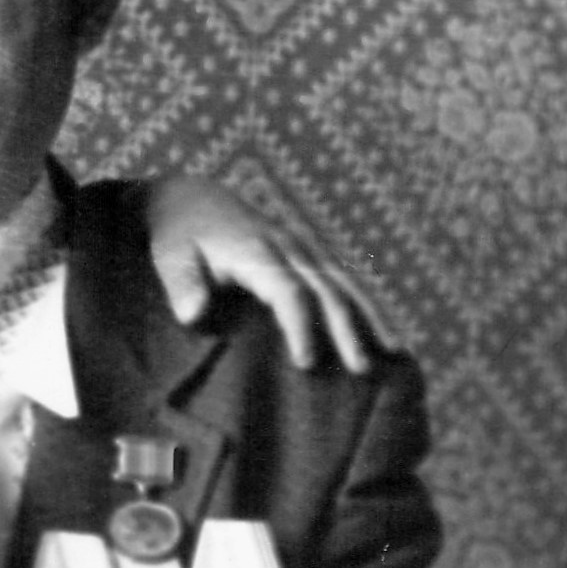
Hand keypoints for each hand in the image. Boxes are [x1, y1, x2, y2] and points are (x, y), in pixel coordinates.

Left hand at [145, 175, 398, 373]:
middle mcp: (288, 246)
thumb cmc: (179, 237)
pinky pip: (345, 278)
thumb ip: (182, 284)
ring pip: (347, 281)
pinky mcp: (310, 253)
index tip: (306, 362)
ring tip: (397, 351)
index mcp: (255, 250)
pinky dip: (368, 303)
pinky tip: (386, 330)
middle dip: (346, 328)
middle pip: (326, 288)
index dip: (300, 325)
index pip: (287, 290)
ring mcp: (304, 247)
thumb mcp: (170, 256)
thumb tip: (192, 314)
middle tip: (362, 368)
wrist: (193, 199)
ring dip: (372, 314)